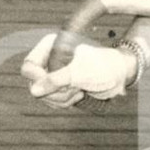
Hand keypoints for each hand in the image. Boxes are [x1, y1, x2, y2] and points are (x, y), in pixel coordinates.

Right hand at [21, 34, 136, 108]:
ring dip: (61, 99)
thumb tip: (33, 91)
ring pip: (43, 95)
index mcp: (50, 47)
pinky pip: (52, 100)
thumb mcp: (78, 73)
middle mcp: (49, 60)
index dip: (37, 79)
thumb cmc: (102, 67)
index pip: (29, 66)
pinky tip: (79, 95)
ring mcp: (54, 74)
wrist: (120, 73)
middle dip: (54, 91)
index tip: (51, 85)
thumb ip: (55, 80)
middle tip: (73, 88)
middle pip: (35, 84)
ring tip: (79, 91)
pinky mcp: (61, 86)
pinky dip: (64, 102)